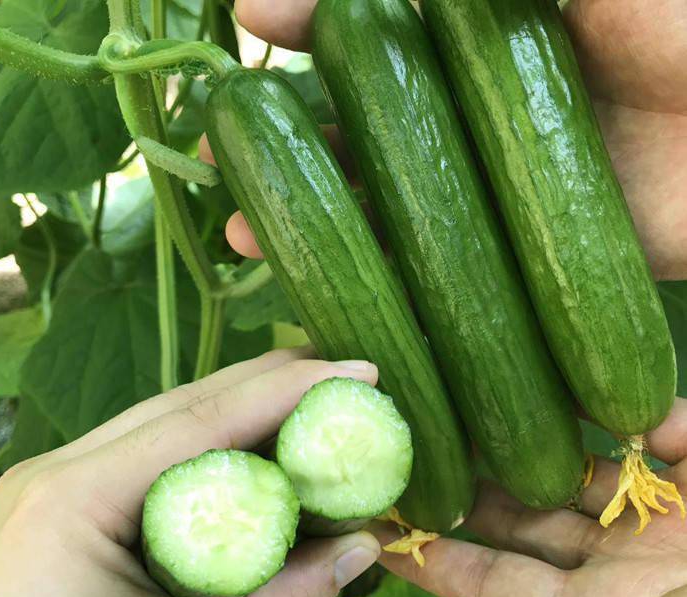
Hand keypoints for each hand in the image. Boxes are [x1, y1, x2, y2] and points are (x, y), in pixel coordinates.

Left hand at [0, 349, 380, 596]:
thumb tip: (365, 547)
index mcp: (73, 500)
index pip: (202, 422)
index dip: (287, 390)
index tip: (357, 370)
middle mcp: (56, 471)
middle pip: (182, 405)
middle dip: (268, 384)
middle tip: (341, 375)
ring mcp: (54, 481)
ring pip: (164, 422)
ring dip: (240, 409)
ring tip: (308, 400)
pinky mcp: (65, 499)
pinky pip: (149, 453)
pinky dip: (209, 444)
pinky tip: (249, 446)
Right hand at [200, 0, 686, 279]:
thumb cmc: (683, 29)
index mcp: (484, 39)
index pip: (376, 34)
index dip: (310, 24)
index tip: (250, 22)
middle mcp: (477, 115)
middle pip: (362, 130)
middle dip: (289, 143)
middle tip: (223, 158)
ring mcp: (494, 191)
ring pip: (385, 208)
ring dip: (316, 221)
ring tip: (247, 234)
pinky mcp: (518, 256)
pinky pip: (439, 275)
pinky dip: (386, 288)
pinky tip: (337, 301)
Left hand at [375, 397, 686, 596]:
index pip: (493, 580)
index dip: (435, 557)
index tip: (379, 528)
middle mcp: (621, 563)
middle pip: (523, 515)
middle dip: (469, 485)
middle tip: (415, 447)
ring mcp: (663, 522)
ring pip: (579, 468)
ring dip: (535, 438)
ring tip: (475, 402)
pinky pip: (670, 436)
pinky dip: (645, 414)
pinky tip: (601, 395)